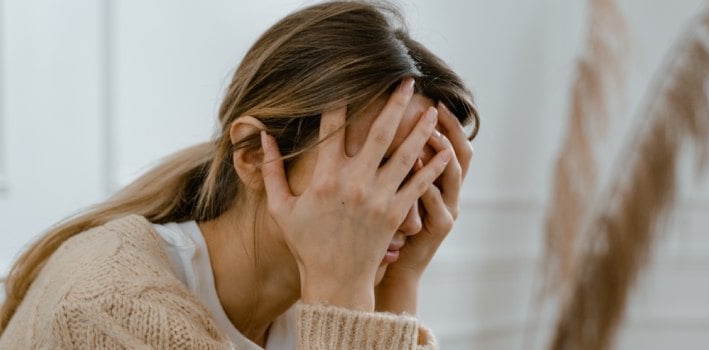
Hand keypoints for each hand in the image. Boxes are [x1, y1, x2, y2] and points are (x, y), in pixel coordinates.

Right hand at [260, 79, 452, 310]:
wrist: (335, 281)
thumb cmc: (306, 244)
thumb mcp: (281, 208)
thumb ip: (271, 171)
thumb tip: (264, 137)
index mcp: (325, 178)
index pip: (332, 128)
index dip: (340, 101)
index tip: (348, 79)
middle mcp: (355, 182)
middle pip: (380, 132)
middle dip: (395, 103)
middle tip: (407, 80)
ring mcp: (379, 197)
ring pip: (406, 154)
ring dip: (420, 130)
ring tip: (433, 110)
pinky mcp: (396, 213)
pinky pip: (419, 185)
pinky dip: (434, 167)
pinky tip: (445, 150)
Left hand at [375, 101, 472, 314]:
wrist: (394, 267)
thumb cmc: (389, 226)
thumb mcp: (397, 191)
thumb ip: (396, 163)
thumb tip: (382, 125)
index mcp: (441, 180)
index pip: (452, 142)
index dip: (449, 122)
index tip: (433, 98)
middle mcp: (450, 192)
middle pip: (462, 153)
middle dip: (450, 128)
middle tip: (434, 107)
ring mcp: (448, 209)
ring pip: (452, 174)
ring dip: (440, 152)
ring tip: (427, 132)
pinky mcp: (439, 227)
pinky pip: (436, 202)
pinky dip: (428, 184)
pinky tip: (415, 167)